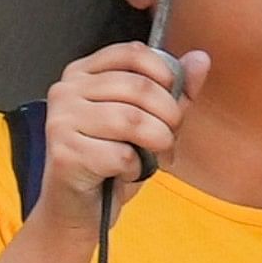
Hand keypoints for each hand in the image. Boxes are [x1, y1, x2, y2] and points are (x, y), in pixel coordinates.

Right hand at [33, 42, 210, 225]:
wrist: (77, 208)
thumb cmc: (109, 161)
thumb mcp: (148, 120)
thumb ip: (174, 89)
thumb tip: (200, 59)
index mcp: (82, 74)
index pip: (133, 53)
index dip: (165, 74)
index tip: (172, 98)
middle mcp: (66, 91)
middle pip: (138, 87)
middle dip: (168, 116)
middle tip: (168, 137)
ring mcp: (61, 121)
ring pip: (132, 120)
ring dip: (156, 143)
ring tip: (152, 155)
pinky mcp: (64, 153)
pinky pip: (120, 155)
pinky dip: (134, 169)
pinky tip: (124, 172)